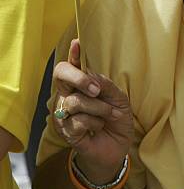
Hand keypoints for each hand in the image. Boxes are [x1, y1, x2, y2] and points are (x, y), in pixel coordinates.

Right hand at [53, 39, 133, 182]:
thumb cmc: (116, 118)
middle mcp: (68, 94)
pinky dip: (95, 122)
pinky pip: (78, 120)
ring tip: (110, 115)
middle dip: (80, 78)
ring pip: (75, 101)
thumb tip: (91, 75)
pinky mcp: (65, 130)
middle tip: (97, 90)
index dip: (73, 53)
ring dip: (99, 108)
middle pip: (61, 74)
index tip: (78, 42)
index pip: (72, 65)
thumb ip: (105, 85)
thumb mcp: (117, 98)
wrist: (117, 146)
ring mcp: (64, 112)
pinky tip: (99, 126)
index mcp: (81, 84)